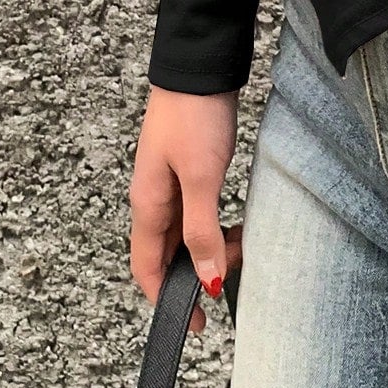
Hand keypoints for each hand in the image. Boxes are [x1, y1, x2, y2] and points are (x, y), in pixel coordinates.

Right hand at [129, 83, 240, 333]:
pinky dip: (213, 222)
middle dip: (196, 270)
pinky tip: (234, 220)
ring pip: (185, 229)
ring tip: (240, 242)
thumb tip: (204, 280)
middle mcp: (153, 196)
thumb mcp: (201, 178)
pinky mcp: (188, 163)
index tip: (196, 323)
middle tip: (233, 269)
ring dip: (209, 244)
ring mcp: (169, 179)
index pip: (147, 268)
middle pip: (167, 252)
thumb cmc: (195, 117)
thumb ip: (201, 230)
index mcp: (147, 204)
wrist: (201, 64)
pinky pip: (196, 208)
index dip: (168, 299)